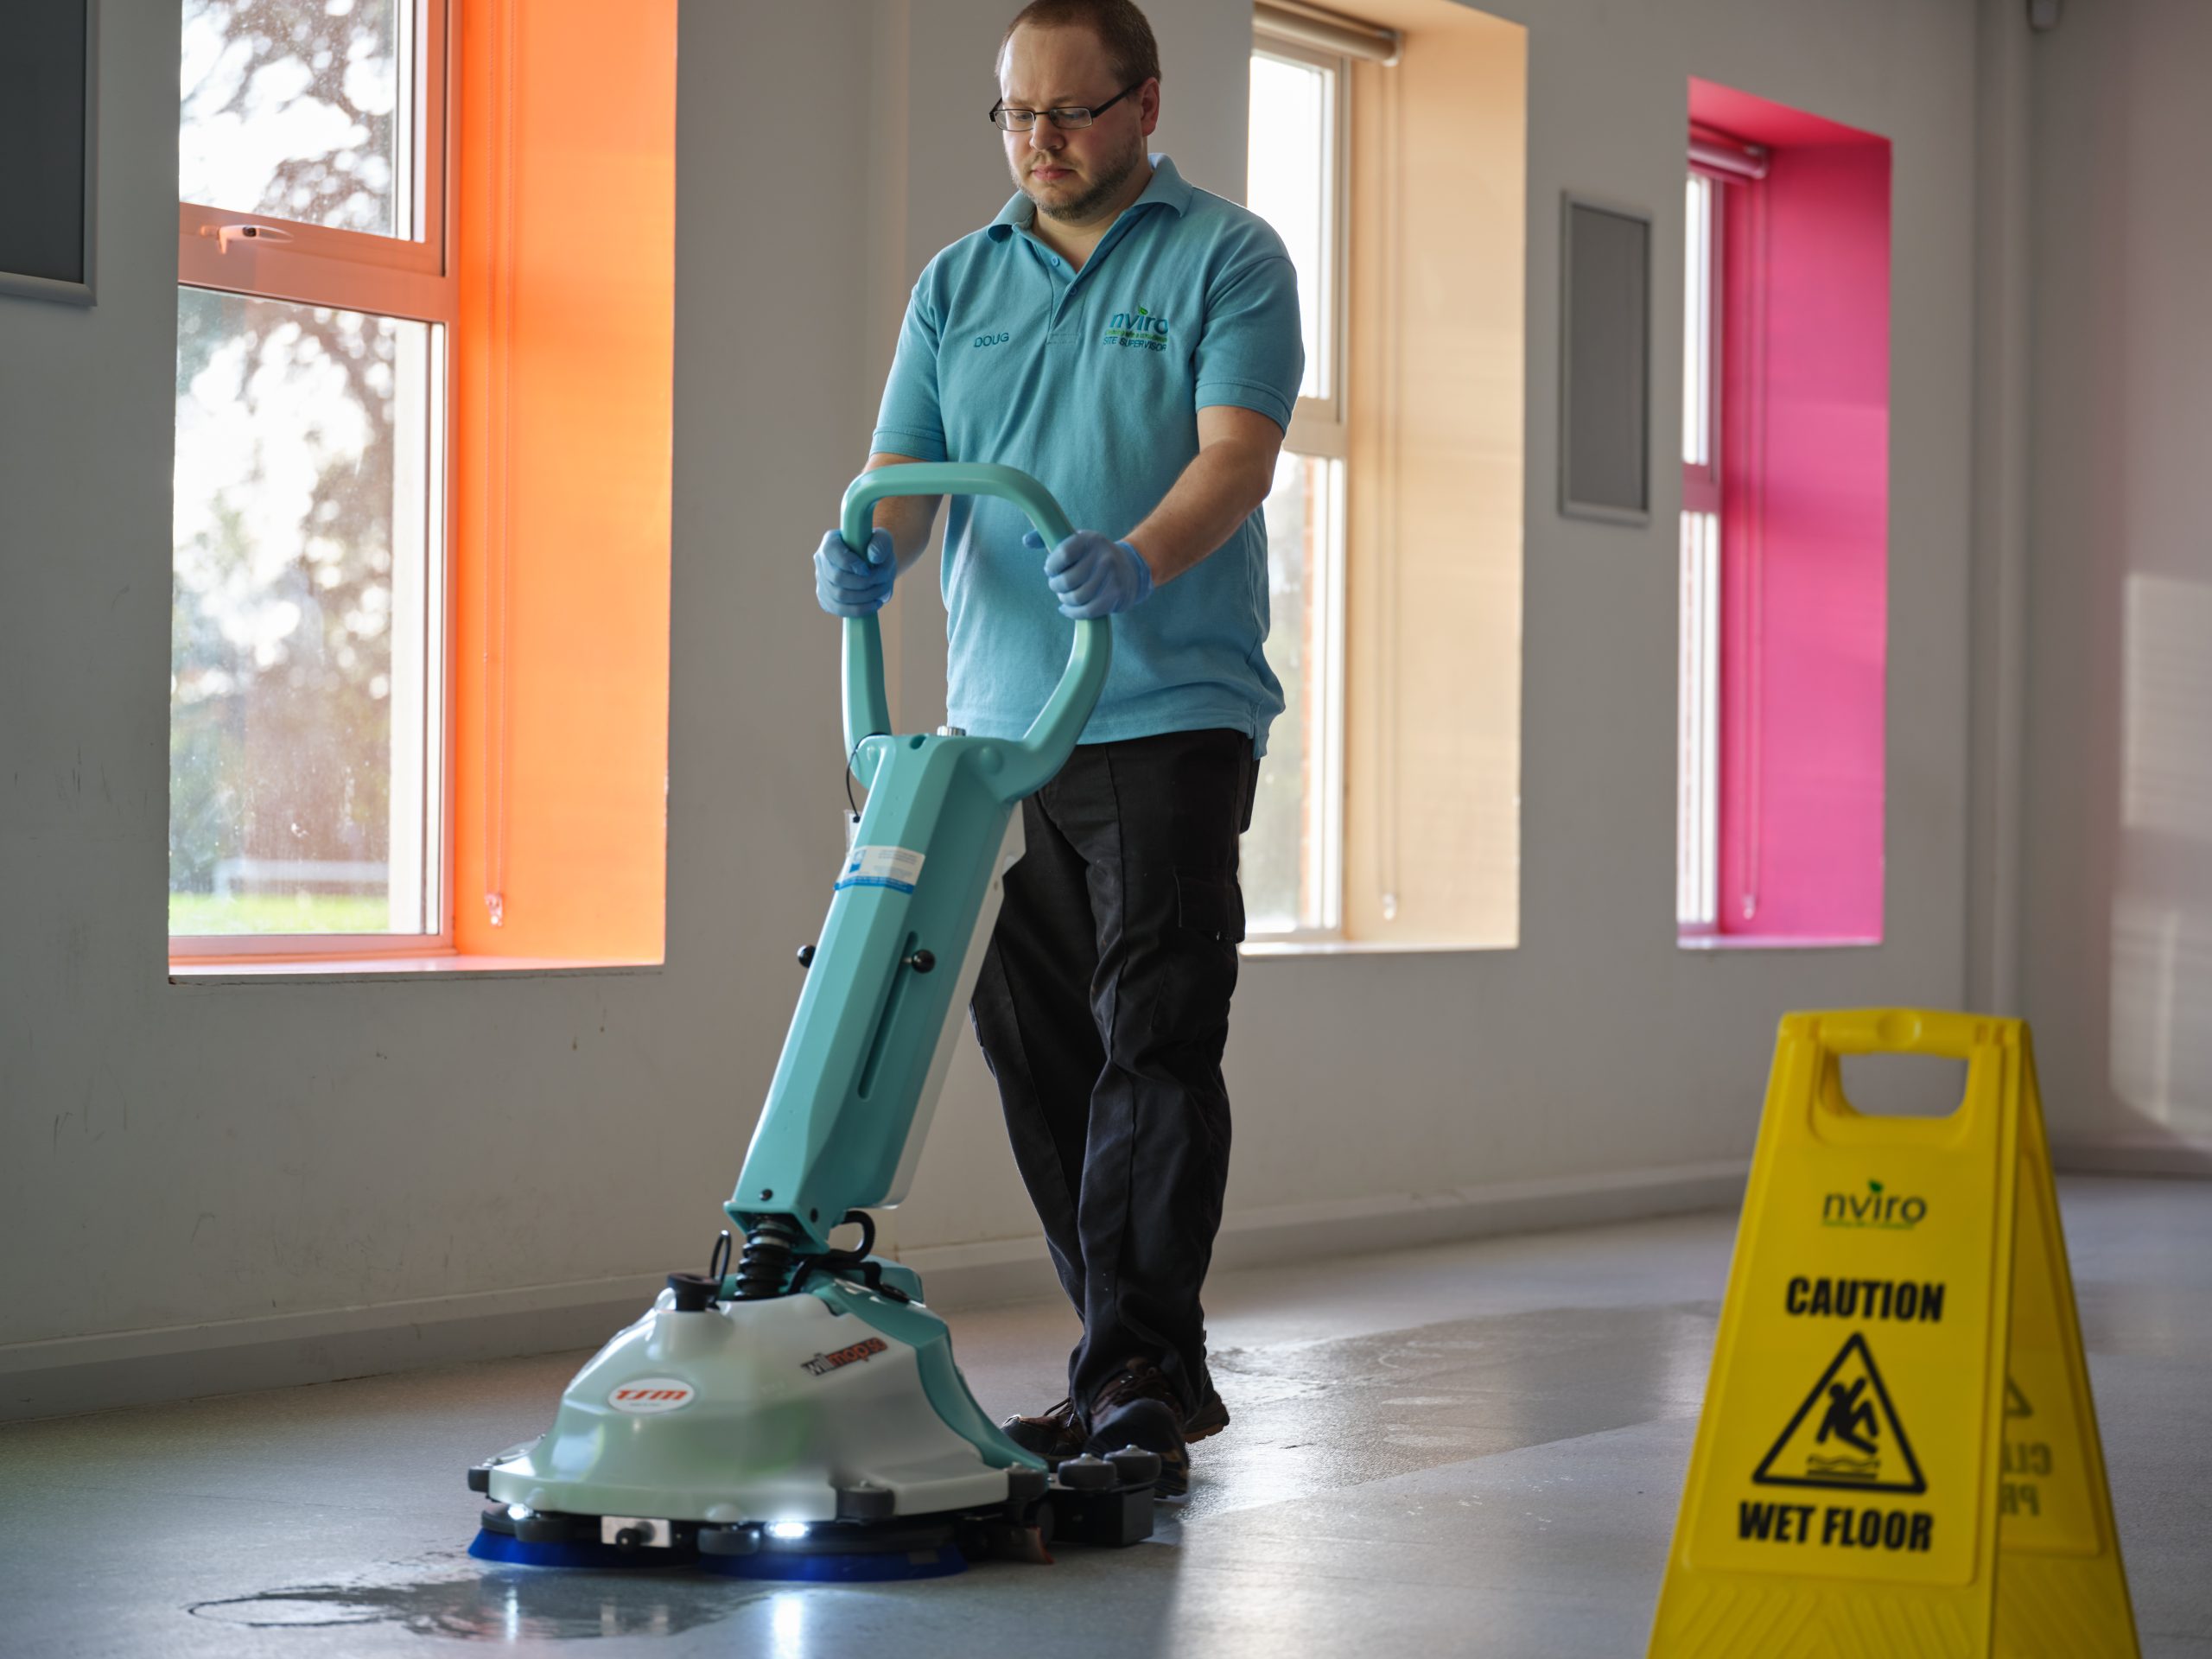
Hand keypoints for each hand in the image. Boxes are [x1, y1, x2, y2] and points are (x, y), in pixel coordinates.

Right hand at [814, 526, 895, 616]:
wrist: (875, 565)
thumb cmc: (877, 549)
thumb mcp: (883, 540)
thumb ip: (881, 543)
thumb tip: (873, 557)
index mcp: (831, 541)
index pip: (832, 552)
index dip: (850, 563)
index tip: (868, 570)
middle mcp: (821, 560)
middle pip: (836, 577)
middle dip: (863, 583)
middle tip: (881, 581)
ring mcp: (821, 581)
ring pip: (838, 596)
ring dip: (864, 597)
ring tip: (880, 594)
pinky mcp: (826, 598)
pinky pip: (839, 609)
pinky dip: (859, 609)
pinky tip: (874, 604)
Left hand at [1024, 529, 1154, 619]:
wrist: (1130, 569)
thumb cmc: (1092, 556)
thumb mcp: (1075, 541)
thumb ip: (1048, 538)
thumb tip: (1026, 541)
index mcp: (1089, 539)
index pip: (1062, 554)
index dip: (1051, 567)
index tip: (1051, 570)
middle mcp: (1103, 555)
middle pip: (1067, 580)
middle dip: (1056, 586)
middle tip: (1057, 586)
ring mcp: (1111, 576)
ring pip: (1076, 597)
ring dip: (1065, 600)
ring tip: (1065, 596)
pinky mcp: (1116, 594)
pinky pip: (1088, 610)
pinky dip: (1073, 613)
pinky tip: (1068, 609)